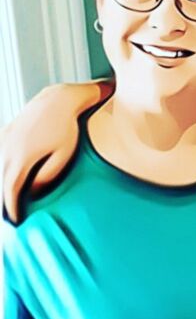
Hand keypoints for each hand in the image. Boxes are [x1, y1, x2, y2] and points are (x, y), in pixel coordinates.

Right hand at [2, 83, 95, 222]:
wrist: (60, 98)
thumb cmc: (66, 128)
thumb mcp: (63, 155)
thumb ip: (47, 176)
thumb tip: (33, 192)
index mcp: (21, 157)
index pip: (11, 189)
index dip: (11, 207)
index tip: (16, 220)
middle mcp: (8, 148)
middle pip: (0, 180)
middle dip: (3, 200)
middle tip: (8, 217)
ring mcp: (5, 137)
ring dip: (1, 184)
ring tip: (6, 200)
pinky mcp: (7, 130)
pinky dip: (2, 167)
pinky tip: (6, 173)